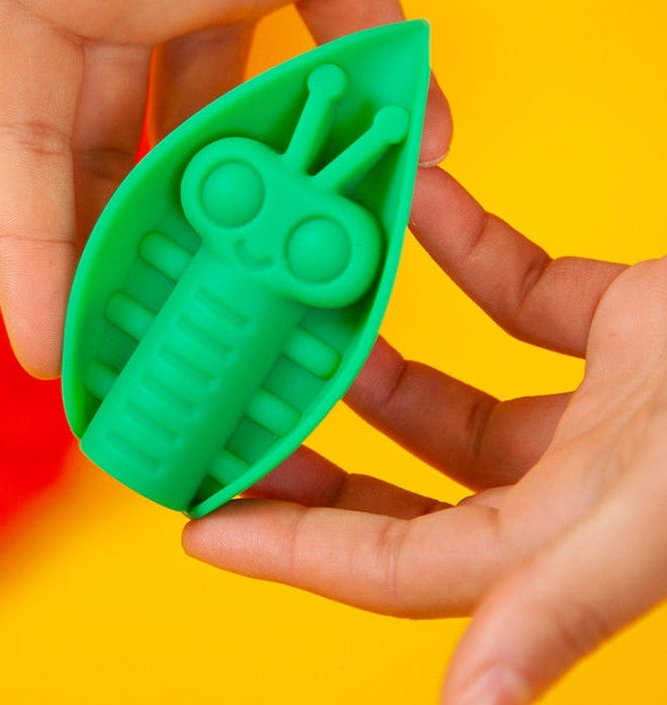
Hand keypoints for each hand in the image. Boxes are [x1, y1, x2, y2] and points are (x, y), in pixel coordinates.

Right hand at [0, 0, 450, 375]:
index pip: (27, 143)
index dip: (33, 248)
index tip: (49, 351)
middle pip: (125, 157)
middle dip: (134, 257)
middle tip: (161, 361)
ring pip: (238, 123)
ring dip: (258, 203)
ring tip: (287, 297)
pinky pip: (358, 43)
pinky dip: (384, 100)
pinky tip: (413, 161)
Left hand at [182, 165, 666, 703]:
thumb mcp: (664, 516)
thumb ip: (562, 610)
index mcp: (569, 546)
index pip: (393, 564)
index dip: (292, 550)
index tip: (194, 525)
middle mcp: (576, 485)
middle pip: (407, 485)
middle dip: (314, 453)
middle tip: (224, 415)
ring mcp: (604, 407)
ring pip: (454, 387)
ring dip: (373, 347)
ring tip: (289, 310)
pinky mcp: (633, 327)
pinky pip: (520, 287)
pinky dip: (464, 247)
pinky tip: (411, 204)